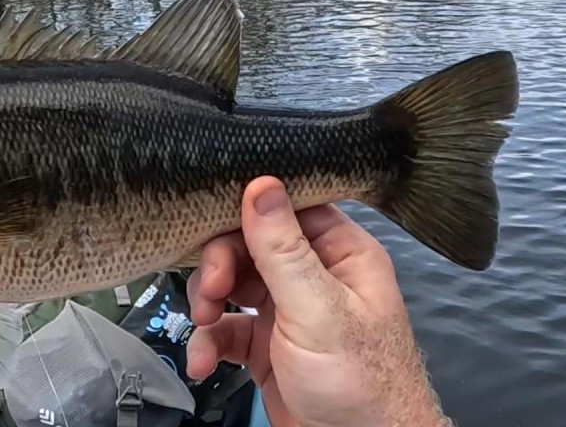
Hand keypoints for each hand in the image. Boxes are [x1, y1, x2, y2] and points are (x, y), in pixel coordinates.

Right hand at [186, 177, 450, 426]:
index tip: (214, 222)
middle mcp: (314, 276)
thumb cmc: (362, 383)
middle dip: (220, 265)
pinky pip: (226, 330)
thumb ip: (283, 249)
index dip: (248, 211)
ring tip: (205, 324)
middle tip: (211, 291)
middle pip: (250, 244)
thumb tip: (261, 182)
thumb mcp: (317, 309)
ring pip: (231, 285)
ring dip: (208, 303)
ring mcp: (288, 311)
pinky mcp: (266, 346)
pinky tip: (203, 363)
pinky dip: (208, 343)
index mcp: (340, 254)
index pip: (288, 207)